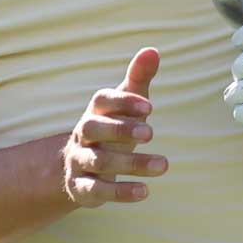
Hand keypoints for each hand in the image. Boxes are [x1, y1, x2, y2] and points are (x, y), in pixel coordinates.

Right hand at [62, 48, 167, 206]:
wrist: (79, 167)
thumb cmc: (111, 129)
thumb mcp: (125, 105)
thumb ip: (138, 79)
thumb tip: (153, 50)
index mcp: (94, 112)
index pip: (101, 101)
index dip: (123, 102)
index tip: (149, 107)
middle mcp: (82, 135)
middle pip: (92, 129)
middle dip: (120, 130)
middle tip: (151, 132)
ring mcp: (80, 162)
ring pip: (99, 161)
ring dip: (131, 163)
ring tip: (163, 165)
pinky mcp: (82, 188)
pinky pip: (97, 191)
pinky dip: (121, 192)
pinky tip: (145, 191)